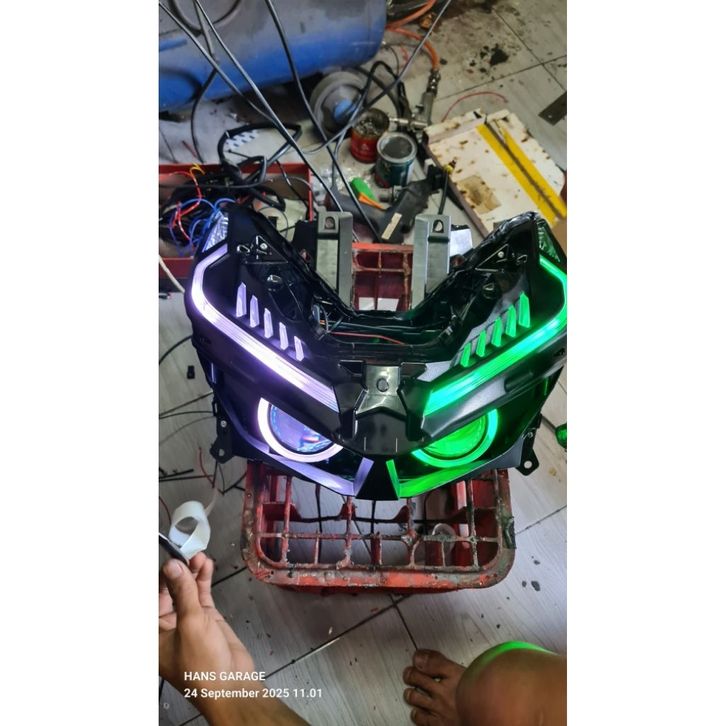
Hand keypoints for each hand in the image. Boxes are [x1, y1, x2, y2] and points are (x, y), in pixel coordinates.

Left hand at [159, 554, 256, 712]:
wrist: (231, 684)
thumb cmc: (202, 665)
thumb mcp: (191, 623)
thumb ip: (183, 592)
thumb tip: (173, 566)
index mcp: (153, 634)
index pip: (152, 597)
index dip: (160, 577)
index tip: (168, 556)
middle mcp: (167, 626)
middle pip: (168, 591)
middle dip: (177, 571)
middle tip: (186, 552)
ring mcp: (187, 621)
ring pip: (186, 590)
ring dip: (191, 572)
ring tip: (198, 556)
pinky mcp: (206, 619)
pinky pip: (201, 595)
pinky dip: (203, 580)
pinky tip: (206, 566)